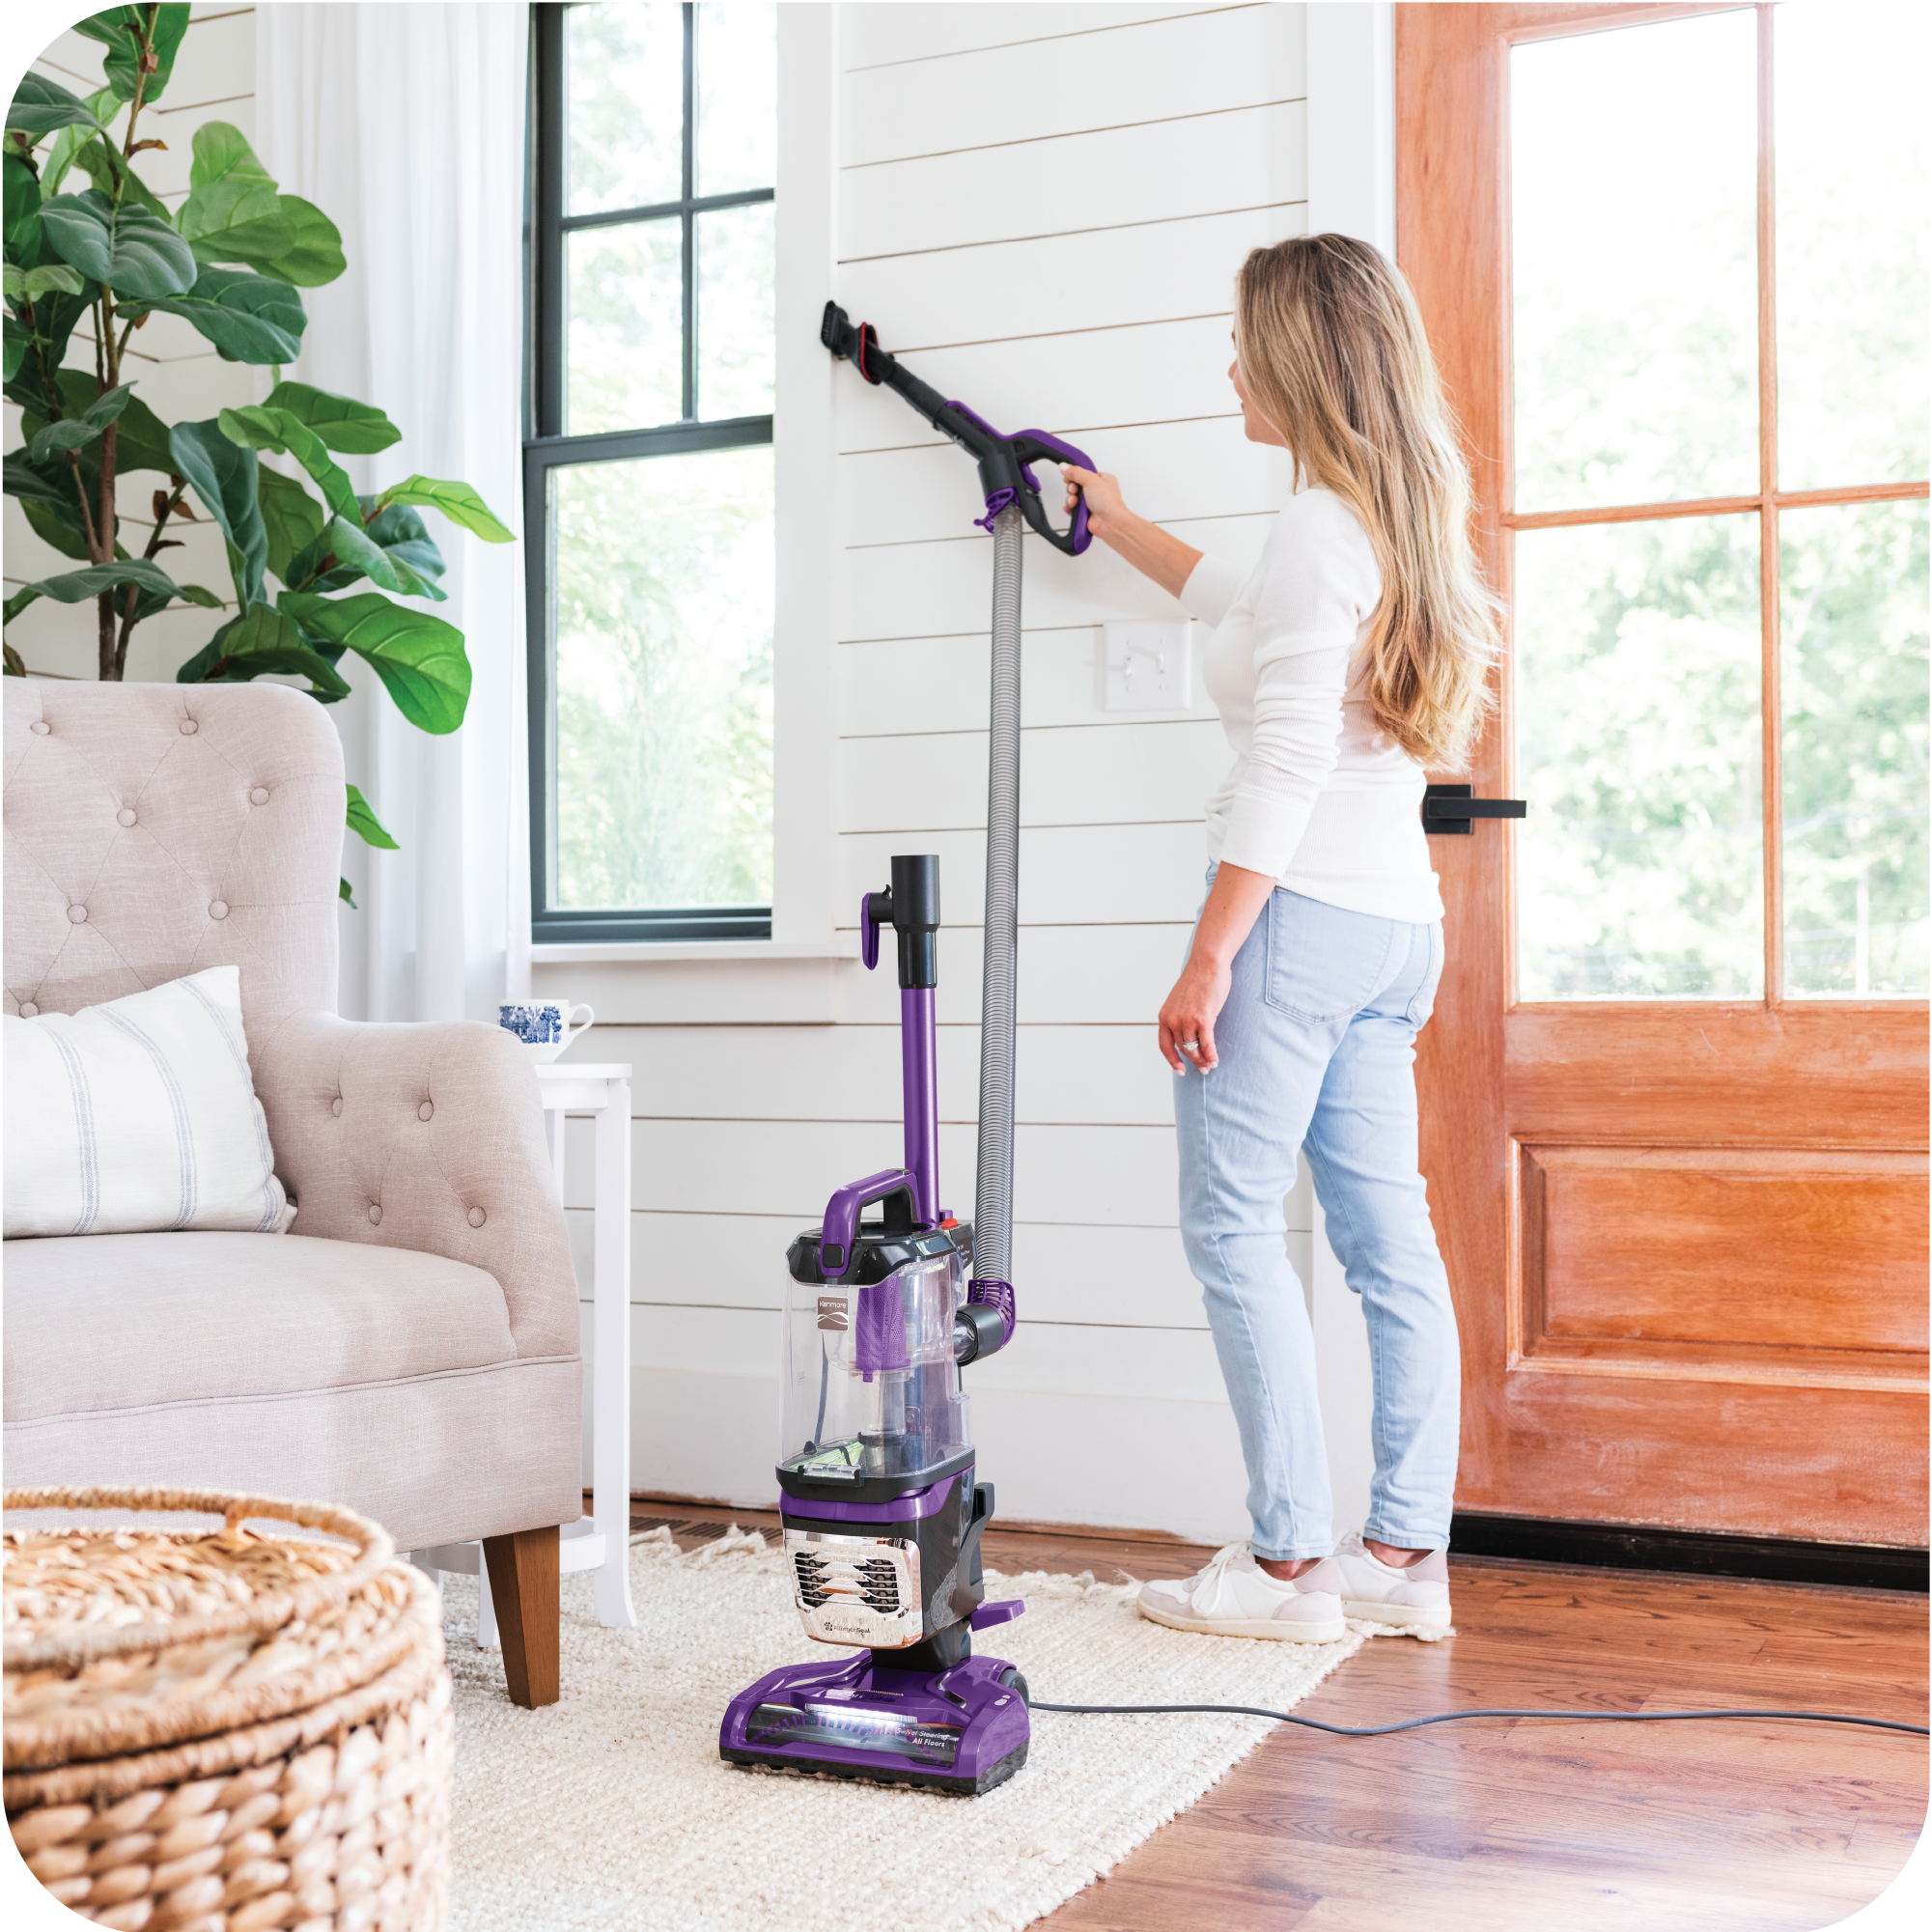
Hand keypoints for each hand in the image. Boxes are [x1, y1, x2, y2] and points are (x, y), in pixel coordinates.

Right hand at [1061, 463, 1126, 539]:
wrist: (1110, 523)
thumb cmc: (1109, 503)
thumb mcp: (1091, 480)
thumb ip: (1076, 472)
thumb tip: (1065, 467)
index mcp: (1103, 479)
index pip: (1085, 472)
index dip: (1076, 474)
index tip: (1070, 475)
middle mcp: (1098, 491)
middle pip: (1077, 485)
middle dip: (1073, 488)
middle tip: (1075, 490)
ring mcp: (1092, 503)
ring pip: (1074, 497)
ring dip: (1071, 499)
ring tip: (1076, 501)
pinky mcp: (1086, 513)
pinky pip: (1073, 509)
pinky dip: (1071, 508)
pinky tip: (1072, 508)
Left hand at [1159, 954, 1231, 1073]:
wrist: (1207, 964)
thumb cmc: (1197, 980)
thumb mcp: (1180, 1001)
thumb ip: (1180, 1016)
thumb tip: (1188, 1034)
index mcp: (1165, 1016)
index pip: (1165, 1045)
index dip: (1172, 1060)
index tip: (1180, 1070)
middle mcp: (1173, 1020)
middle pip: (1182, 1049)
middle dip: (1193, 1061)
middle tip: (1203, 1069)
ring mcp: (1187, 1020)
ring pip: (1194, 1049)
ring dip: (1203, 1060)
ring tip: (1210, 1066)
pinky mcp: (1203, 1019)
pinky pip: (1207, 1044)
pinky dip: (1211, 1055)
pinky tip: (1215, 1060)